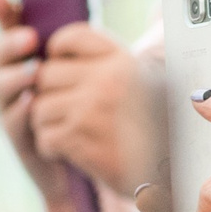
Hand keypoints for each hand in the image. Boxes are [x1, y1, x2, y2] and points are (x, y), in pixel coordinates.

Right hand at [0, 0, 71, 202]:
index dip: (1, 12)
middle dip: (10, 45)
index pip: (9, 30)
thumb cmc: (86, 111)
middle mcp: (13, 82)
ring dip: (14, 77)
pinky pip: (13, 122)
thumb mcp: (84, 74)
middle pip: (0, 56)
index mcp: (27, 59)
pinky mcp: (20, 139)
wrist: (89, 163)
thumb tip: (79, 16)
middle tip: (29, 39)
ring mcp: (12, 110)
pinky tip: (32, 102)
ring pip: (0, 88)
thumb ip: (76, 46)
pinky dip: (21, 111)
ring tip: (33, 71)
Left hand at [30, 23, 149, 194]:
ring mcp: (92, 110)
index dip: (58, 54)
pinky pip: (45, 136)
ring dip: (45, 122)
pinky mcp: (82, 141)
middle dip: (48, 93)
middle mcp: (107, 79)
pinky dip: (49, 146)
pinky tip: (64, 150)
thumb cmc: (156, 130)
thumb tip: (61, 57)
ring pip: (40, 107)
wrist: (170, 173)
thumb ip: (110, 66)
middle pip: (47, 74)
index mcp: (122, 61)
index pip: (71, 38)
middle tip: (59, 109)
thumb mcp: (145, 84)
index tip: (63, 71)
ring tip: (61, 131)